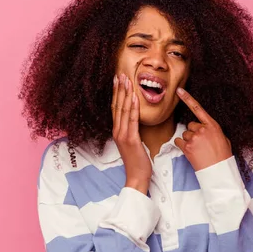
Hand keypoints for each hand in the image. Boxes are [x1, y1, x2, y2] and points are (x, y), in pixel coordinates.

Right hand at [112, 73, 151, 193]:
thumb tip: (136, 120)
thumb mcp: (133, 143)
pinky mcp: (131, 139)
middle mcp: (117, 131)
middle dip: (119, 89)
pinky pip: (132, 120)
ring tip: (126, 80)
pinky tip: (134, 97)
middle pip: (117, 106)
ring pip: (123, 110)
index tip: (117, 80)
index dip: (116, 93)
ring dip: (125, 94)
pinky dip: (133, 107)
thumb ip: (132, 131)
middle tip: (120, 74)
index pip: (115, 108)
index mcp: (117, 131)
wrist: (136, 177)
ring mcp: (123, 135)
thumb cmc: (137, 161)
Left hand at [174, 87, 232, 170]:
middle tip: (201, 144)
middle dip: (193, 133)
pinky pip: (178, 142)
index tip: (179, 90)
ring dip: (189, 141)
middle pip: (190, 125)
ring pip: (184, 134)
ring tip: (198, 150)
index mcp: (213, 125)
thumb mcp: (223, 138)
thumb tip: (206, 129)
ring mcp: (194, 138)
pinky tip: (191, 152)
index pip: (198, 108)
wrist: (219, 170)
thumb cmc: (223, 156)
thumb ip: (212, 130)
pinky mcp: (187, 146)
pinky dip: (182, 146)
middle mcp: (202, 129)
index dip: (187, 98)